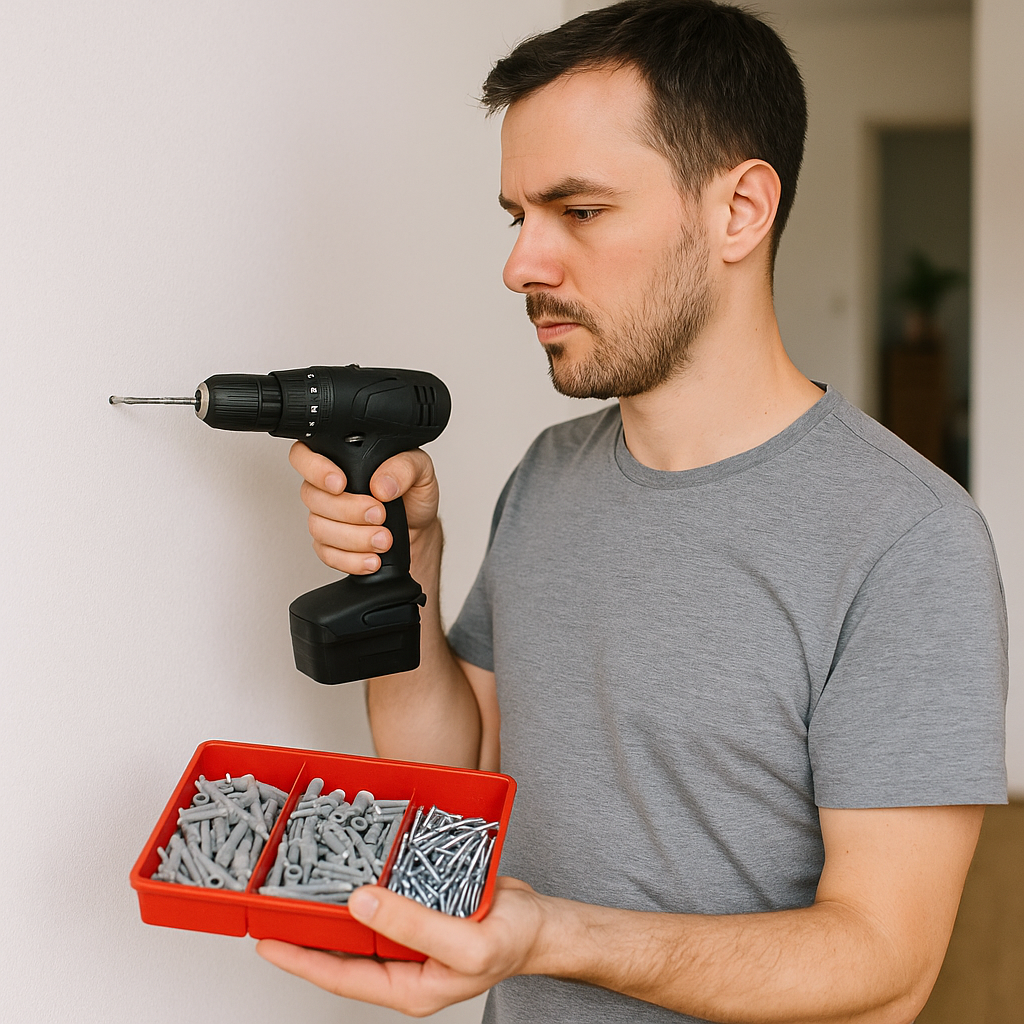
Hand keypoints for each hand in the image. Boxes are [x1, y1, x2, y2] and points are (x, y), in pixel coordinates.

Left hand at [255, 877, 549, 1016]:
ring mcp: (412, 934)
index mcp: (408, 985)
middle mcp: (404, 961)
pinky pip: (387, 894)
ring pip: (362, 920)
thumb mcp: (465, 941)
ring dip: (335, 901)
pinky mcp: (423, 905)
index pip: (341, 975)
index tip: (267, 941)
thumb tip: (360, 902)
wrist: (545, 921)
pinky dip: (367, 878)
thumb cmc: (515, 940)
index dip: (300, 959)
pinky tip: (353, 861)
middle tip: (275, 905)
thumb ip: (412, 925)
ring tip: (302, 880)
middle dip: (309, 930)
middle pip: (345, 949)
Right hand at [289, 442, 439, 574]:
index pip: (304, 455)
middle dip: (348, 510)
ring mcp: (326, 517)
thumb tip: (381, 485)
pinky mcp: (330, 545)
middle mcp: (327, 488)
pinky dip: (352, 559)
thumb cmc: (413, 493)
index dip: (314, 469)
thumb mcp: (420, 470)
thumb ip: (403, 468)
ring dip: (354, 537)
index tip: (340, 483)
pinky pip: (328, 555)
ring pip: (319, 528)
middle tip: (378, 514)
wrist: (419, 527)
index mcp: (343, 460)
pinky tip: (372, 557)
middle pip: (312, 497)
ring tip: (383, 539)